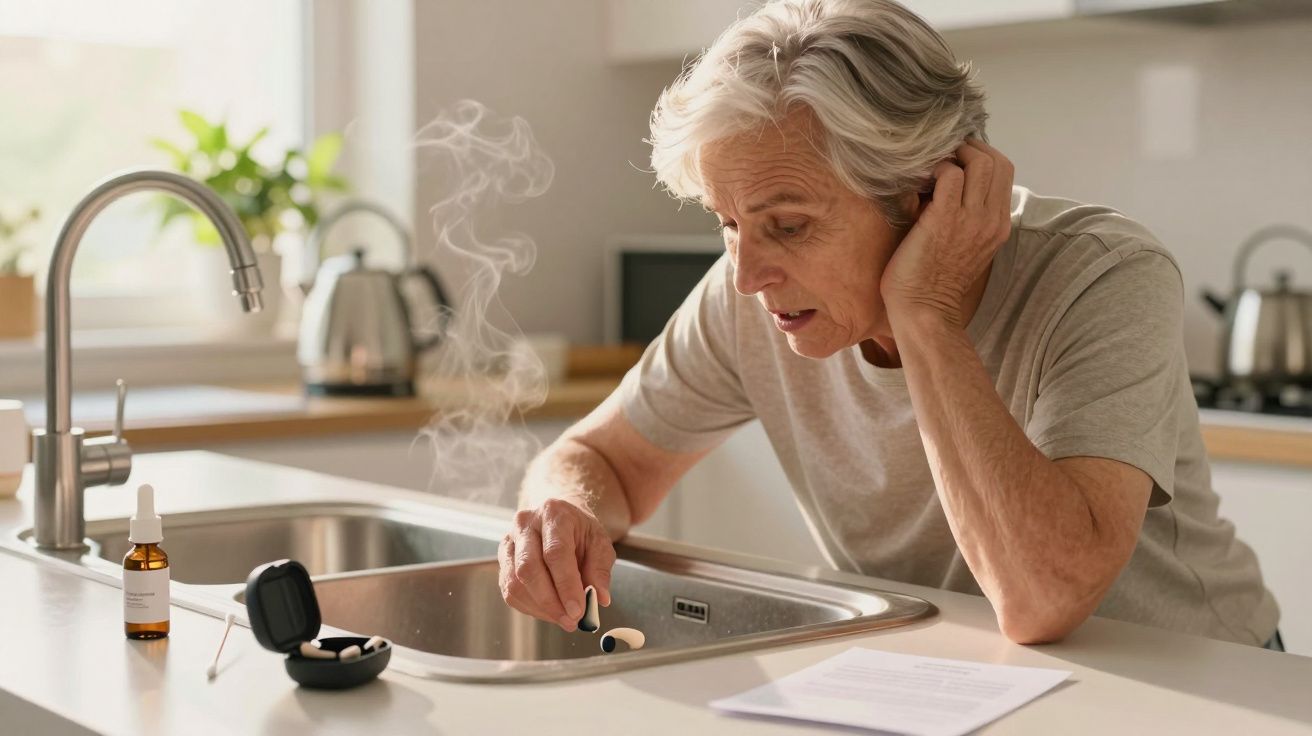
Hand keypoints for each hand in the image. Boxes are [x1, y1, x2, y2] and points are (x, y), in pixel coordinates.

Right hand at [498, 498, 615, 630]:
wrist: (561, 520)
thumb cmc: (581, 532)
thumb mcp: (600, 544)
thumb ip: (600, 570)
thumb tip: (600, 598)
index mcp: (554, 514)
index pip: (555, 552)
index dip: (566, 585)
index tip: (578, 610)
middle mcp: (525, 524)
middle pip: (528, 568)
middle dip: (550, 601)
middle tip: (571, 620)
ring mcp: (509, 541)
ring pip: (514, 583)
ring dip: (540, 608)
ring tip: (563, 618)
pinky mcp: (502, 560)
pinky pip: (509, 591)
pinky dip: (530, 607)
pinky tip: (549, 611)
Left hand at [881, 138, 1013, 326]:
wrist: (925, 311)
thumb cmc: (935, 281)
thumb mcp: (966, 246)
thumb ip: (969, 218)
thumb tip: (951, 185)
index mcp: (999, 225)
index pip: (1005, 171)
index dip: (982, 155)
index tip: (959, 158)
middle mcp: (992, 219)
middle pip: (998, 160)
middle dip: (970, 148)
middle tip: (946, 156)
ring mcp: (971, 218)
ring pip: (980, 162)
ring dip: (954, 155)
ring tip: (934, 168)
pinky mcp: (945, 218)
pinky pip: (950, 175)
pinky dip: (937, 169)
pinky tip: (922, 183)